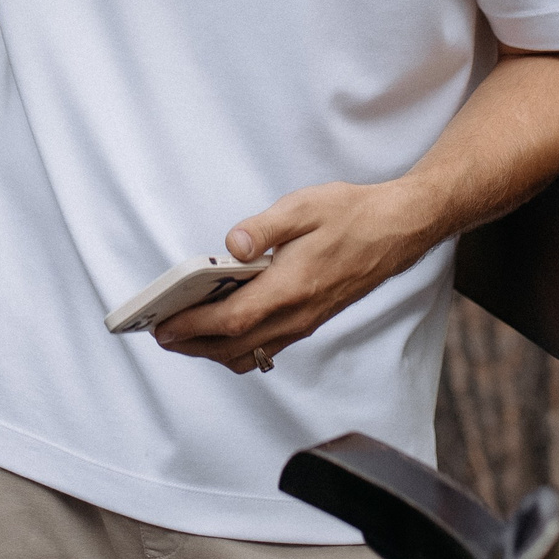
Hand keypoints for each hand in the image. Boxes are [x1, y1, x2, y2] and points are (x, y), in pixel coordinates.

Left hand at [152, 182, 439, 375]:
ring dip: (213, 349)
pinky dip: (238, 345)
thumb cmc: (352, 215)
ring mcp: (306, 321)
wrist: (398, 229)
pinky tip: (224, 325)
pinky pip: (267, 346)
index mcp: (293, 287)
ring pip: (251, 352)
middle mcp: (298, 314)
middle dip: (193, 344)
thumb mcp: (304, 207)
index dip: (193, 326)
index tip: (162, 326)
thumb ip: (262, 227)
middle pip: (235, 346)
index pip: (233, 320)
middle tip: (160, 332)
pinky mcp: (311, 319)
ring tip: (184, 332)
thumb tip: (231, 245)